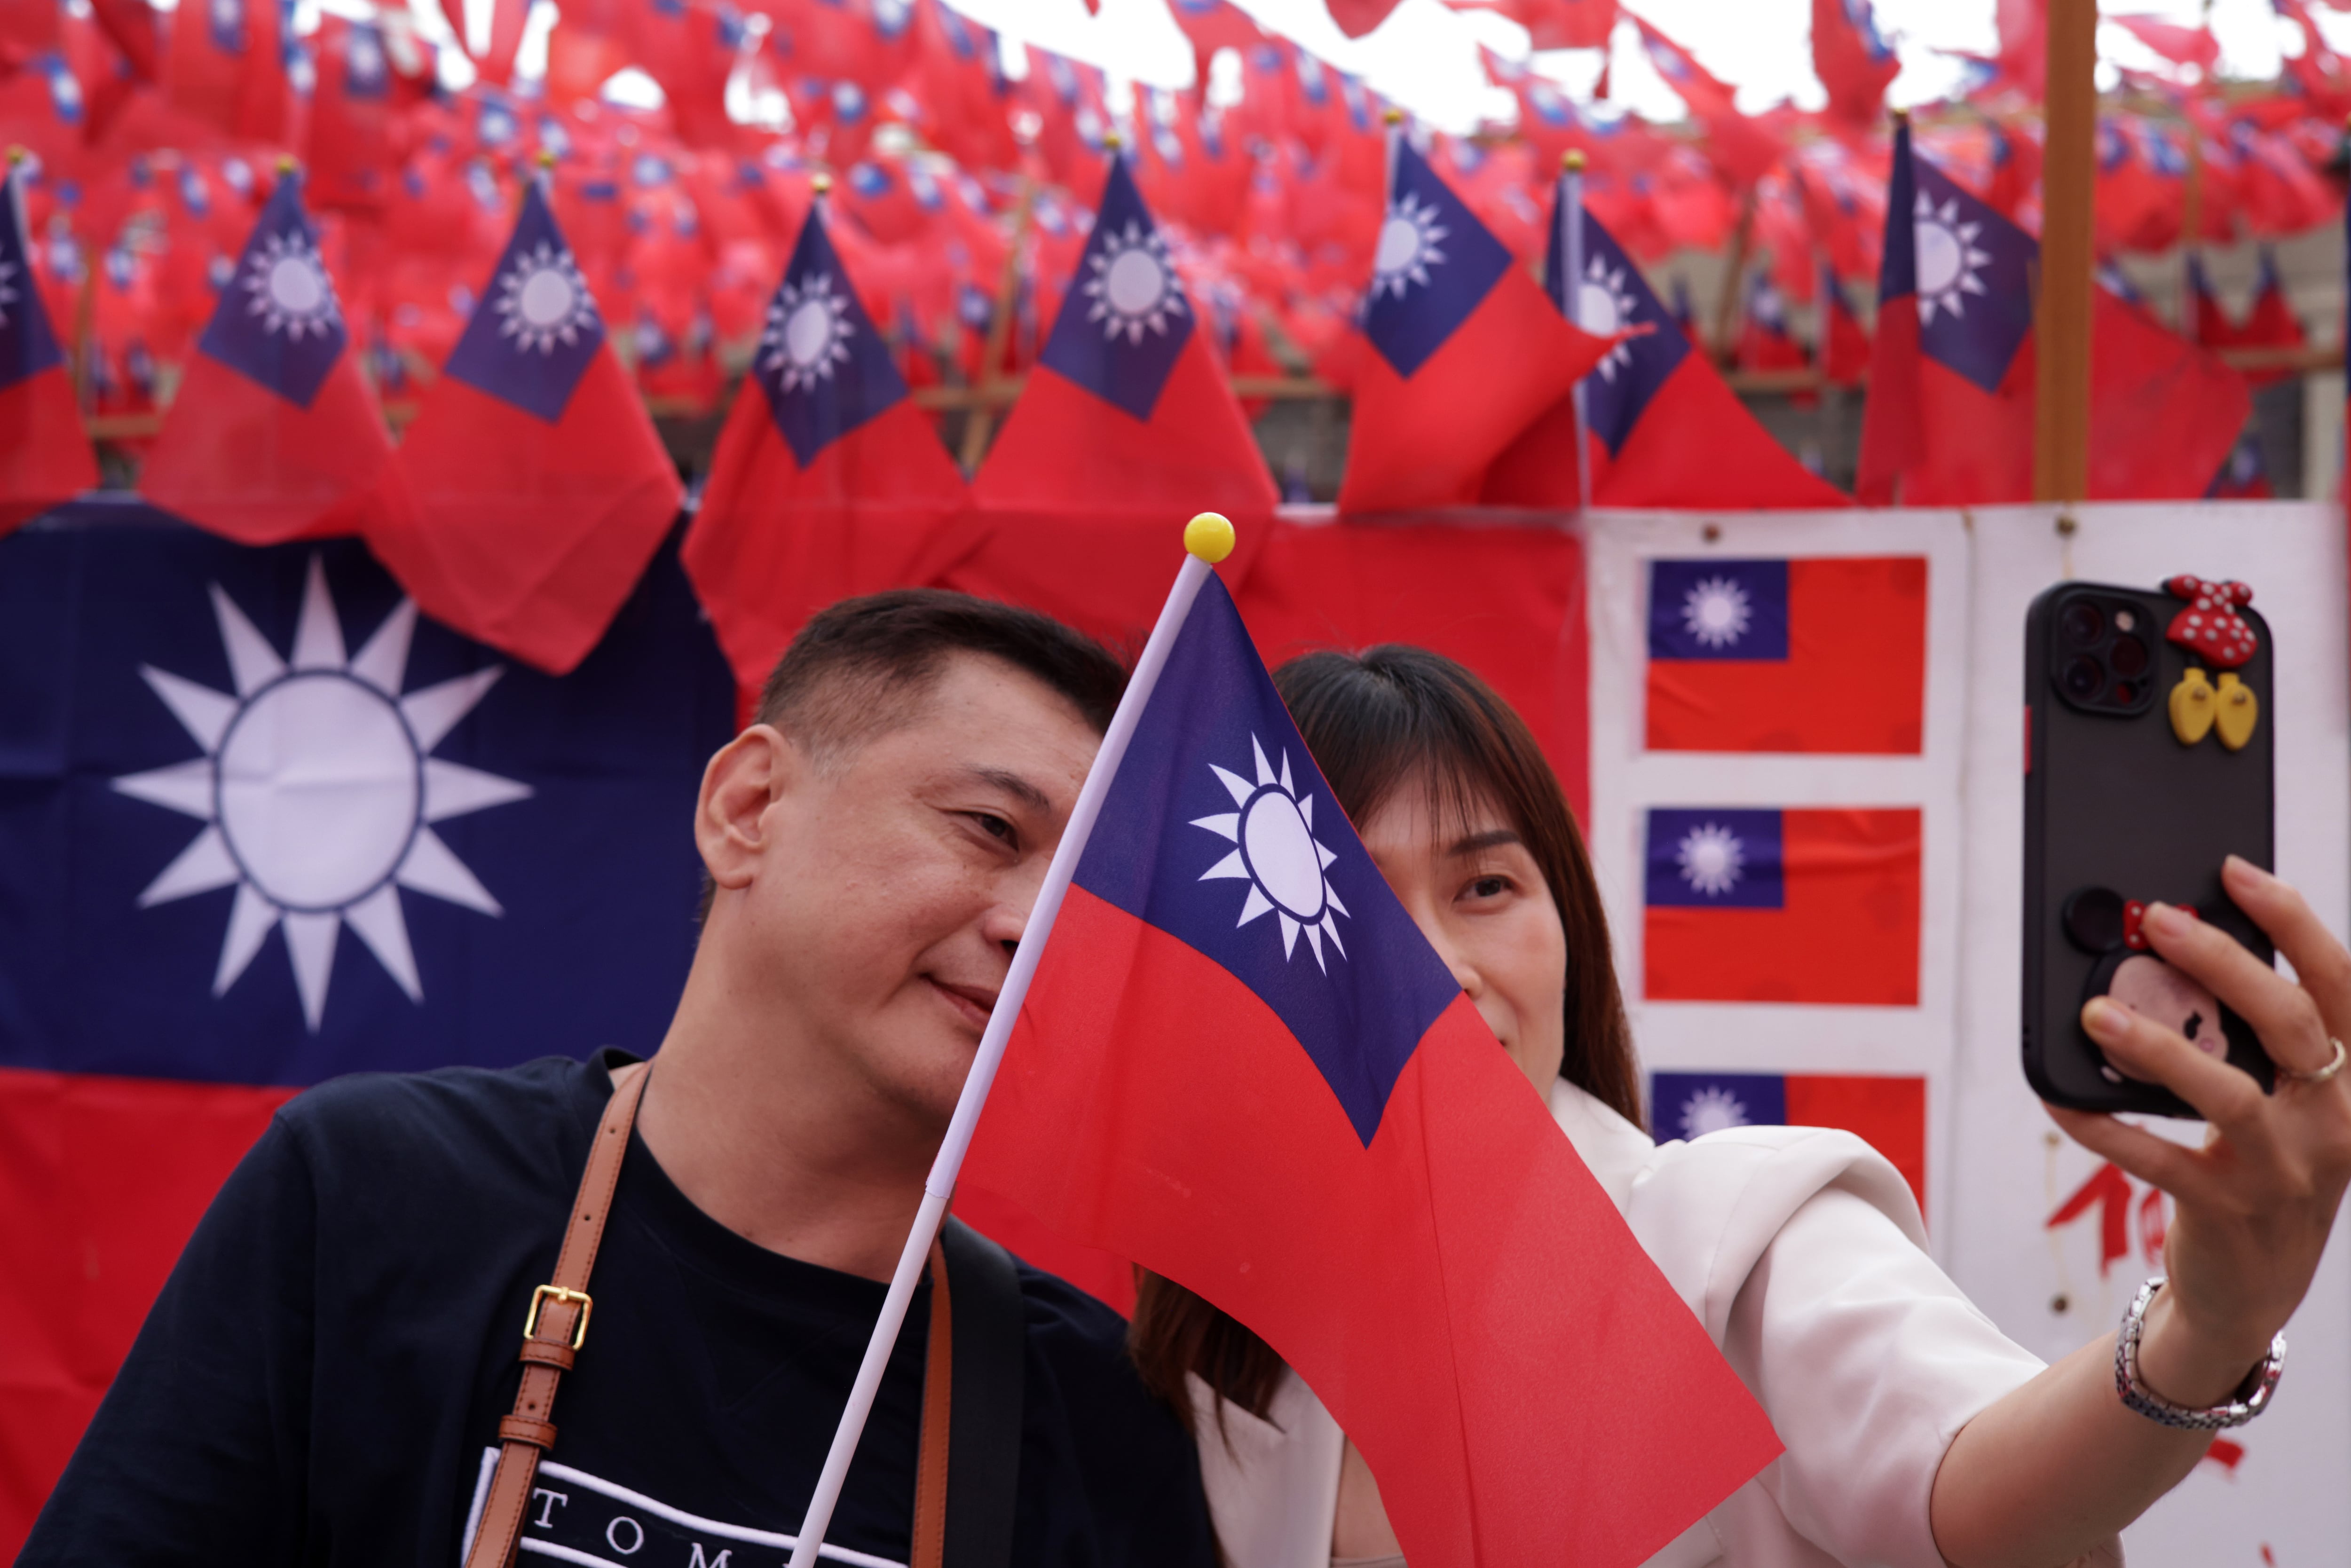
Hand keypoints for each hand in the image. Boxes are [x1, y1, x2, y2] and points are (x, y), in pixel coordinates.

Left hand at [2048, 857, 2350, 1406]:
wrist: (2253, 1287)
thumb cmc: (2259, 1164)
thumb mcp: (2276, 1098)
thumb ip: (2245, 1037)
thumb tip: (2168, 951)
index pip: (2340, 983)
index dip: (2294, 922)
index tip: (2237, 871)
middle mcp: (2336, 1120)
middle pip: (2291, 1022)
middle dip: (2225, 961)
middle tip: (2160, 919)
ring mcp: (2286, 1169)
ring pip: (2228, 1093)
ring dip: (2158, 1046)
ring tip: (2097, 1010)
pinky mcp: (2227, 1211)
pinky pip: (2155, 1158)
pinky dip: (2102, 1125)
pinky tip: (2061, 1099)